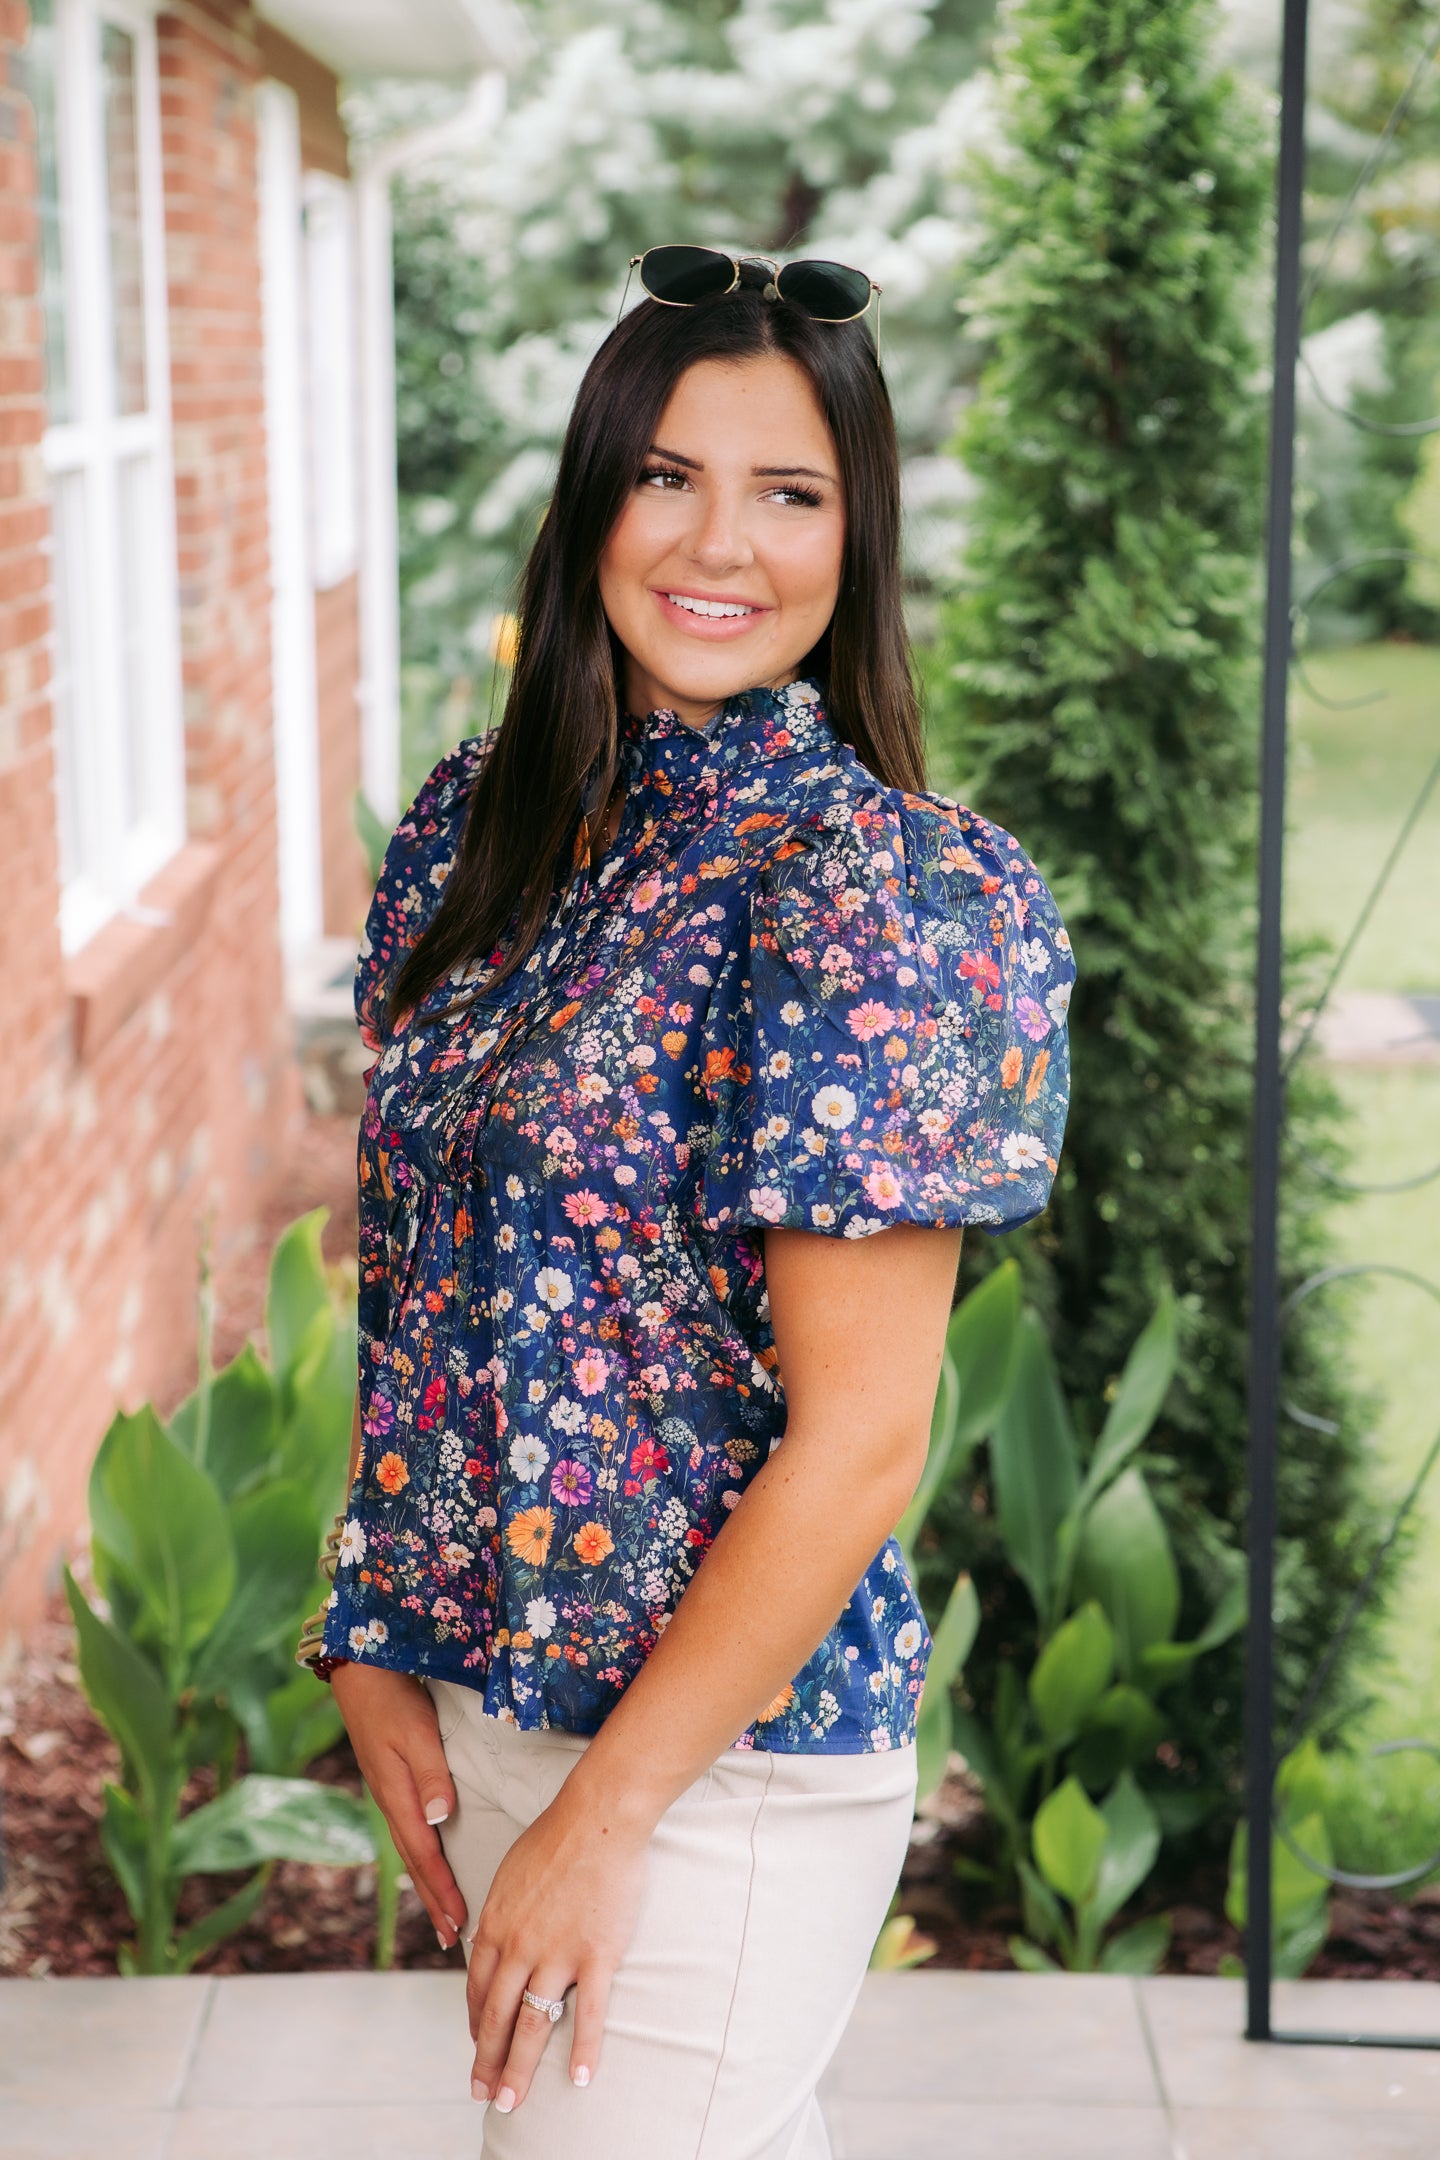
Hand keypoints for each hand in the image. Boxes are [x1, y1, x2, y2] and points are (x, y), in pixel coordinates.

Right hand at [330, 1663, 467, 1950]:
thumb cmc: (392, 1697)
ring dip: (428, 1884)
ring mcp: (389, 1791)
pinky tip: (430, 1858)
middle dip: (435, 1901)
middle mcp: (391, 1800)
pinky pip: (409, 1829)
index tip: (460, 1925)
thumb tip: (442, 1820)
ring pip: (412, 1849)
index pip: (425, 1855)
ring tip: (444, 1913)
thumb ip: (430, 1776)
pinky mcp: (391, 1778)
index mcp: (397, 1796)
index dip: (443, 1891)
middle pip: (415, 1863)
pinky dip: (422, 1855)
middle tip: (455, 1940)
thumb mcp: (415, 1733)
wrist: (359, 1668)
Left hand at [466, 1769, 647, 2110]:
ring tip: (510, 2102)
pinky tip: (578, 2079)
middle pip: (497, 2017)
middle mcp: (518, 1947)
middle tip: (483, 2094)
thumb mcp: (509, 1874)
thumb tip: (489, 1942)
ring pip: (532, 2025)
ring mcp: (556, 1954)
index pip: (478, 1990)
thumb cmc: (555, 1837)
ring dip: (518, 2069)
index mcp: (495, 1926)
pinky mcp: (595, 1955)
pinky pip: (588, 2013)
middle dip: (487, 2062)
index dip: (476, 2025)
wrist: (597, 1817)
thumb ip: (500, 1914)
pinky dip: (583, 2050)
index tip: (479, 2049)